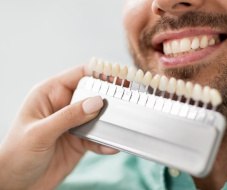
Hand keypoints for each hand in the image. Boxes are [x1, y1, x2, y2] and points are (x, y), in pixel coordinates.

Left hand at [0, 65, 117, 189]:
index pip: (79, 75)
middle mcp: (64, 105)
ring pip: (99, 116)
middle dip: (110, 98)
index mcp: (50, 94)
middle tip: (127, 101)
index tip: (119, 76)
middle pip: (93, 94)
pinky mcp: (80, 141)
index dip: (100, 73)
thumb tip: (96, 102)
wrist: (17, 184)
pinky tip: (112, 146)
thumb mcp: (41, 133)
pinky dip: (106, 141)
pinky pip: (98, 137)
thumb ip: (69, 116)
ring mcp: (74, 123)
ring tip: (122, 125)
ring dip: (110, 122)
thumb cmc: (16, 154)